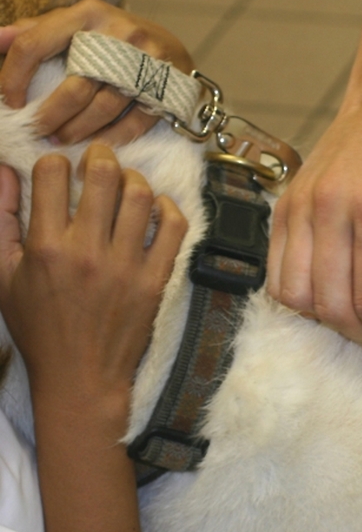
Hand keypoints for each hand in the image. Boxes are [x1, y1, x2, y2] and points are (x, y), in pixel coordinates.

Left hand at [0, 0, 193, 144]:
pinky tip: (95, 145)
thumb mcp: (76, 23)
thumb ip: (36, 30)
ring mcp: (146, 65)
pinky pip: (134, 123)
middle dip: (50, 115)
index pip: (35, 44)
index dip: (14, 77)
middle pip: (74, 86)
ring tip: (61, 139)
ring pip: (103, 108)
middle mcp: (119, 35)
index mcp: (88, 14)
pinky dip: (111, 138)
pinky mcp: (164, 90)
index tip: (10, 101)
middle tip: (37, 130)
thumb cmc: (114, 38)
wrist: (174, 50)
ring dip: (77, 130)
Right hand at [0, 144, 186, 410]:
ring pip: (141, 197)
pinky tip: (157, 207)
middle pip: (103, 175)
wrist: (81, 376)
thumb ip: (1, 219)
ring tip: (127, 182)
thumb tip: (4, 169)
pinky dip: (169, 208)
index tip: (60, 170)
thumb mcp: (2, 275)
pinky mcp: (155, 280)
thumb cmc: (39, 327)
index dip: (55, 162)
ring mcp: (126, 266)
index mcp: (45, 248)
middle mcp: (87, 252)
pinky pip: (174, 229)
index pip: (52, 174)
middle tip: (99, 159)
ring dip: (134, 179)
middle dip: (100, 156)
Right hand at [267, 99, 361, 362]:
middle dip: (354, 335)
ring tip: (349, 323)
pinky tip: (321, 298)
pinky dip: (294, 294)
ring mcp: (301, 205)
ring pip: (293, 292)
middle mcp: (331, 208)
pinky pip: (275, 268)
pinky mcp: (284, 204)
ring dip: (321, 319)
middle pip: (328, 303)